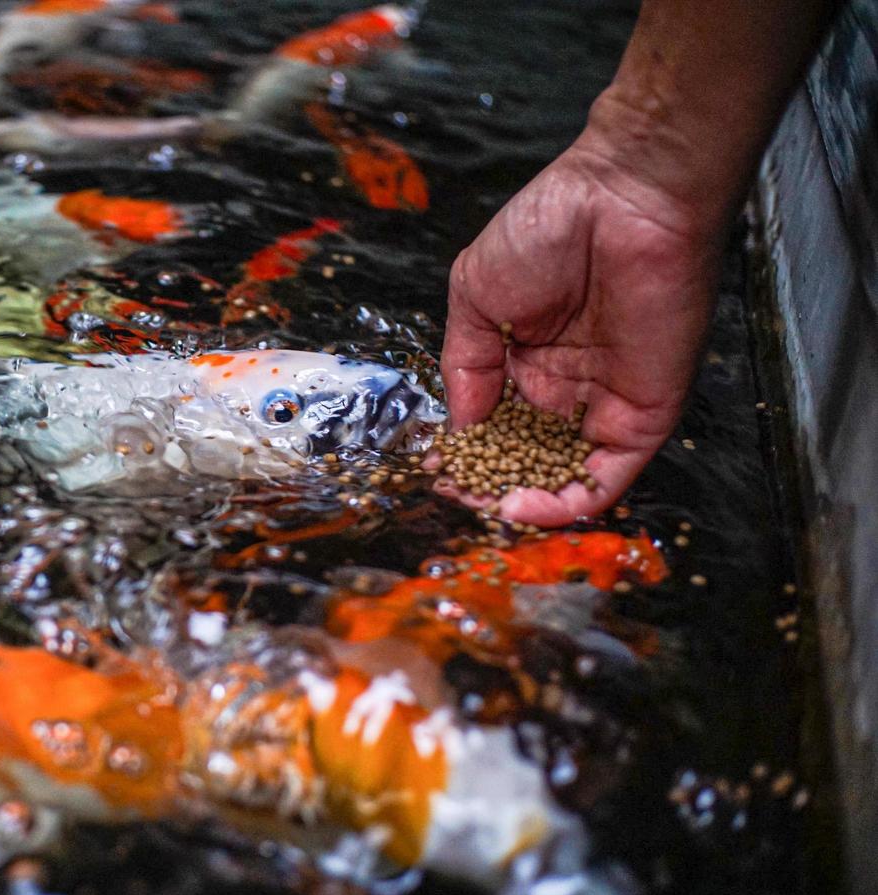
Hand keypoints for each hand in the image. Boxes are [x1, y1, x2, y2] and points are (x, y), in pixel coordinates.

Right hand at [439, 132, 723, 525]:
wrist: (625, 196)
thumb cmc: (549, 227)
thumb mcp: (474, 294)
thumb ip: (465, 365)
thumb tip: (459, 427)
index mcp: (527, 358)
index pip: (495, 424)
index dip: (467, 452)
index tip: (437, 469)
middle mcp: (568, 385)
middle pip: (528, 457)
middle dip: (491, 484)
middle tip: (458, 496)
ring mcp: (607, 400)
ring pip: (567, 473)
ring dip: (529, 502)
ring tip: (488, 511)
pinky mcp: (645, 411)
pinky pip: (610, 471)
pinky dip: (571, 498)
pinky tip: (527, 506)